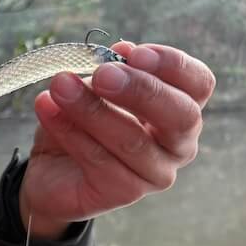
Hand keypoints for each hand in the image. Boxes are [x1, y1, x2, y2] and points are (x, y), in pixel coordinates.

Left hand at [20, 42, 215, 238]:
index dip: (173, 65)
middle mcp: (179, 145)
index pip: (199, 84)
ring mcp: (155, 174)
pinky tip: (46, 109)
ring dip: (91, 108)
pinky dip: (69, 131)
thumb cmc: (82, 124)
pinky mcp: (123, 193)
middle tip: (102, 74)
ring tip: (60, 86)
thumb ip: (110, 73)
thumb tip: (119, 53)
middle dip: (141, 90)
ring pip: (131, 139)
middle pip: (181, 116)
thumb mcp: (94, 90)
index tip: (134, 53)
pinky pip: (98, 159)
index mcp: (181, 109)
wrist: (50, 171)